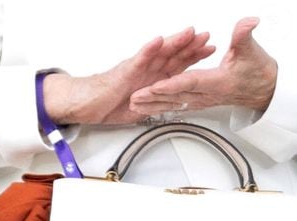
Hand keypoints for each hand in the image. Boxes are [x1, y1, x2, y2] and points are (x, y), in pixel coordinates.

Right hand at [44, 27, 214, 126]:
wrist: (89, 105)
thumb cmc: (109, 104)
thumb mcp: (141, 108)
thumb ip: (157, 103)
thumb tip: (171, 106)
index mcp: (152, 78)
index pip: (177, 65)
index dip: (193, 56)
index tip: (209, 50)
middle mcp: (147, 70)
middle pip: (173, 55)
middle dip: (191, 46)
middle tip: (207, 37)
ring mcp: (137, 68)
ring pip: (160, 52)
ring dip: (175, 42)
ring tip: (189, 32)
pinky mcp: (125, 71)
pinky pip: (139, 59)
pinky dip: (149, 50)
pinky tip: (158, 41)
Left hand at [130, 18, 277, 115]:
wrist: (261, 90)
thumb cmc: (256, 72)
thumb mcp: (252, 51)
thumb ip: (245, 36)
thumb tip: (248, 23)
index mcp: (215, 82)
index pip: (189, 82)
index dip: (172, 84)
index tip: (156, 86)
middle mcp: (205, 95)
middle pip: (175, 96)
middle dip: (154, 97)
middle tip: (135, 96)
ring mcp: (200, 100)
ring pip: (172, 104)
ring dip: (152, 105)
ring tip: (134, 105)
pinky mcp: (197, 102)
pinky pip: (176, 106)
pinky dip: (161, 107)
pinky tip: (148, 109)